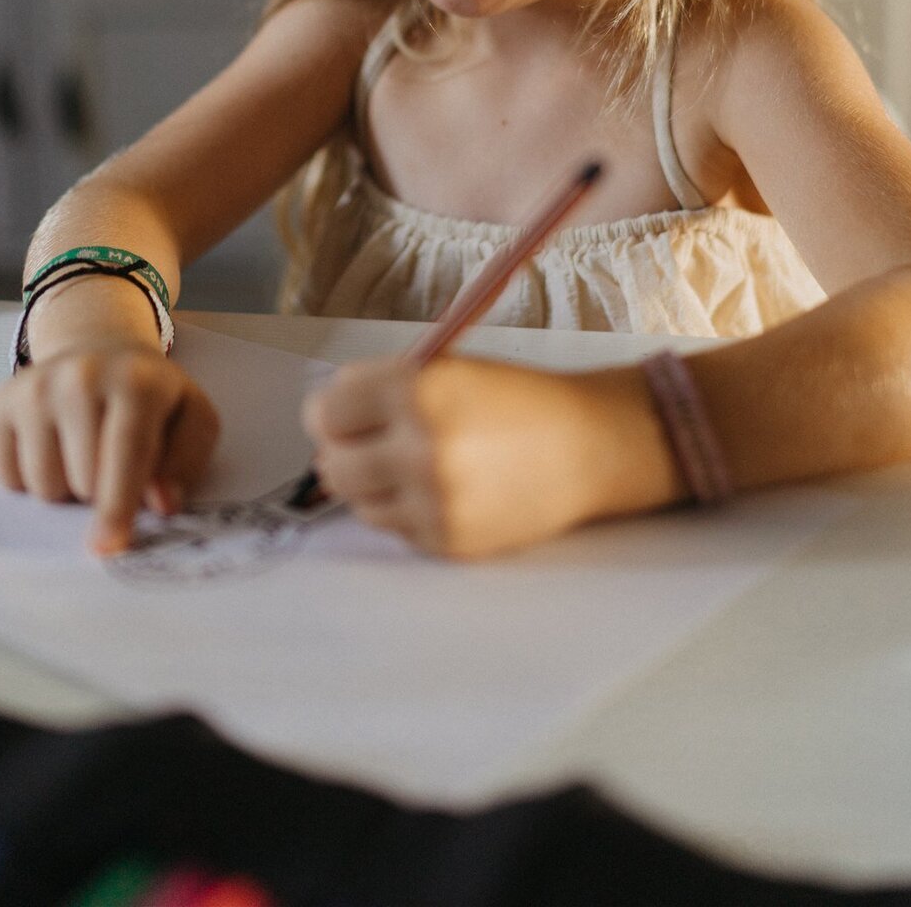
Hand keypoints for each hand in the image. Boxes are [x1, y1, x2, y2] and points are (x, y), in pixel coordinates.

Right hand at [0, 336, 220, 555]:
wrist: (99, 351)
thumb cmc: (151, 397)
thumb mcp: (192, 418)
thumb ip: (186, 462)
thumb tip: (162, 505)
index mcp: (136, 381)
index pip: (126, 452)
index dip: (118, 504)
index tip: (111, 546)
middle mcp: (81, 377)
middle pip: (83, 479)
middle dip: (100, 493)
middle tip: (112, 464)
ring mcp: (35, 387)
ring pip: (43, 485)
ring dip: (66, 489)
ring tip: (83, 453)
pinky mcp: (1, 402)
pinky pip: (8, 476)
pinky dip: (29, 478)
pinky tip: (52, 447)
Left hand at [302, 355, 642, 559]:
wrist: (587, 446)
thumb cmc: (516, 399)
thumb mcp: (448, 369)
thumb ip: (382, 386)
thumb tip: (323, 416)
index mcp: (419, 391)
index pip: (328, 410)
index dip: (330, 410)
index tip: (340, 411)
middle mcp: (421, 449)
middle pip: (331, 464)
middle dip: (341, 450)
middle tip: (364, 440)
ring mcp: (434, 502)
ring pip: (357, 502)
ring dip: (370, 482)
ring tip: (408, 462)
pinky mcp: (448, 541)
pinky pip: (394, 527)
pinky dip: (403, 507)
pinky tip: (439, 486)